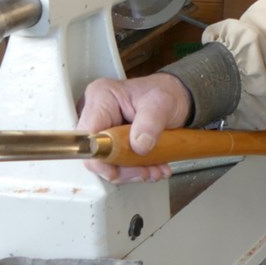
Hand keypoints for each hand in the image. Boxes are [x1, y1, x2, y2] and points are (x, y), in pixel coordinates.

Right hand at [76, 73, 191, 182]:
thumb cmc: (165, 93)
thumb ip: (151, 123)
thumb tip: (139, 146)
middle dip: (122, 169)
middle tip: (145, 171)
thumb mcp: (162, 104)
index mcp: (101, 97)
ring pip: (108, 162)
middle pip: (97, 153)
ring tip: (154, 169)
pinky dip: (137, 169)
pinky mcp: (113, 142)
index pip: (89, 136)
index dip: (99, 159)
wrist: (177, 97)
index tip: (116, 171)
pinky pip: (119, 163)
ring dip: (132, 171)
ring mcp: (104, 130)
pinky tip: (153, 167)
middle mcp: (97, 114)